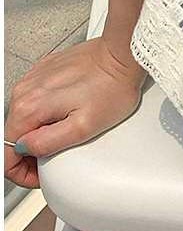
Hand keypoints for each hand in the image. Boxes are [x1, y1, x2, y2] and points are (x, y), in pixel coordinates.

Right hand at [4, 36, 146, 188]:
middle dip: (31, 153)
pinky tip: (66, 111)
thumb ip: (47, 143)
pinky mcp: (46, 69)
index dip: (22, 172)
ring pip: (24, 117)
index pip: (7, 154)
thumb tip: (26, 149)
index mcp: (30, 107)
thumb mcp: (83, 127)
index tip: (40, 175)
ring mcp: (35, 77)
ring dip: (38, 131)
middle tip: (55, 157)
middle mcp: (26, 89)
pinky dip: (45, 111)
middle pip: (13, 135)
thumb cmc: (111, 87)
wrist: (123, 55)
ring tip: (64, 132)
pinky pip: (36, 98)